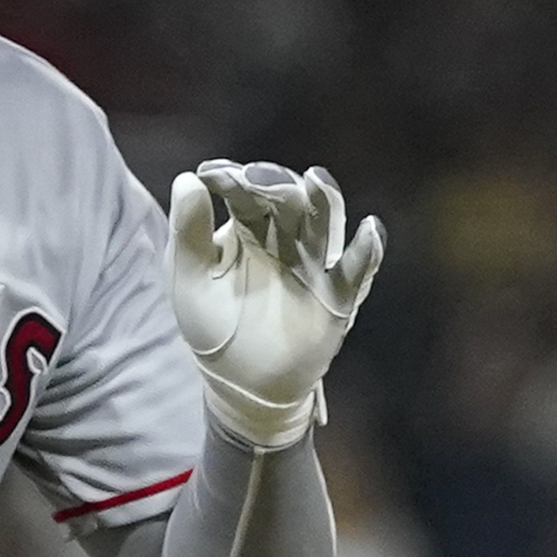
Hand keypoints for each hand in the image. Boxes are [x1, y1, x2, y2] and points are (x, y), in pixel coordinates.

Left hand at [168, 160, 384, 451]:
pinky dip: (367, 250)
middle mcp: (286, 236)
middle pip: (288, 198)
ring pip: (325, 222)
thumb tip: (186, 179)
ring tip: (314, 182)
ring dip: (323, 200)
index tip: (212, 174)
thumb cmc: (212, 324)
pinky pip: (356, 270)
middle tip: (253, 180)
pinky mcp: (337, 296)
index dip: (232, 178)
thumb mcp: (189, 278)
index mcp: (248, 224)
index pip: (245, 191)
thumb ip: (187, 232)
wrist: (240, 382)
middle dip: (273, 184)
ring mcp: (314, 263)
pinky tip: (369, 230)